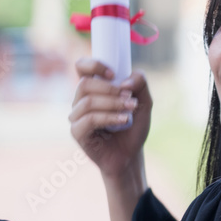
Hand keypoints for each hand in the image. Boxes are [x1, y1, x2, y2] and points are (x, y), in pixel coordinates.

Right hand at [69, 58, 151, 178]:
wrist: (131, 155)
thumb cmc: (133, 127)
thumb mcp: (144, 102)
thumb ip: (140, 83)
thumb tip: (124, 82)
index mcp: (93, 89)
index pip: (81, 67)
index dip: (94, 65)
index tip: (113, 74)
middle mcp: (81, 101)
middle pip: (85, 83)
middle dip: (110, 89)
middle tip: (129, 98)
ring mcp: (76, 117)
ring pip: (88, 101)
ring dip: (113, 104)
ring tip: (129, 111)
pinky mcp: (77, 132)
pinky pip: (88, 119)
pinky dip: (109, 117)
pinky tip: (123, 121)